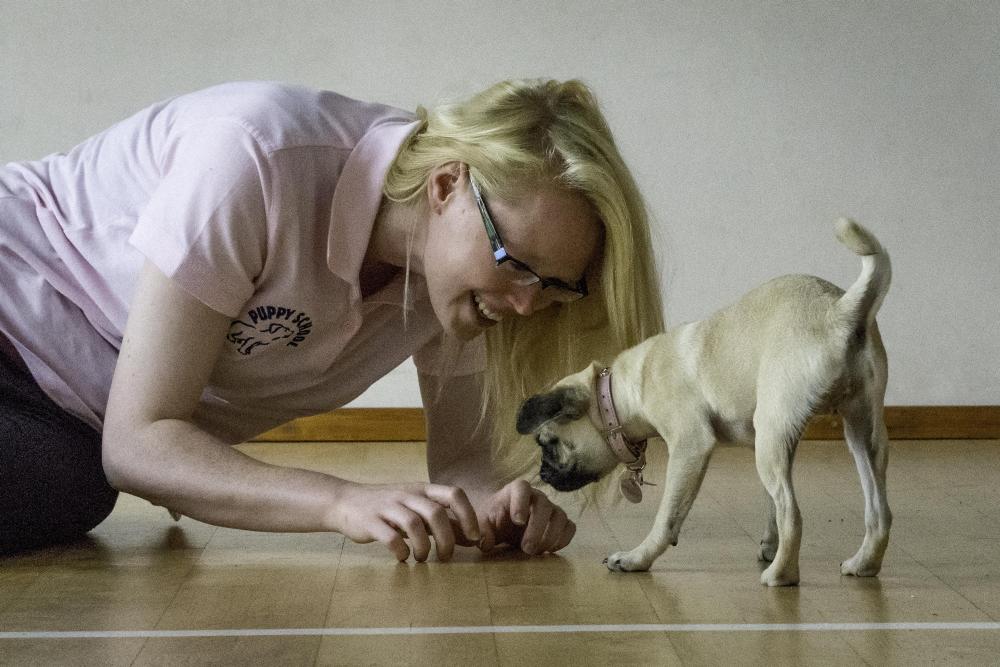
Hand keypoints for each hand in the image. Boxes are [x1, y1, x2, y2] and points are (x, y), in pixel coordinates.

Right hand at [330, 482, 479, 561]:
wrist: (346, 502)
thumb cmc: (389, 508)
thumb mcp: (417, 509)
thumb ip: (442, 521)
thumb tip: (473, 537)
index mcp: (423, 490)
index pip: (454, 494)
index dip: (468, 515)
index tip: (474, 538)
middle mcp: (407, 495)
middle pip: (436, 513)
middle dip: (446, 539)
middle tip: (446, 557)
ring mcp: (388, 507)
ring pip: (414, 524)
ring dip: (424, 547)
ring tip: (422, 558)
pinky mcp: (370, 522)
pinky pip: (390, 538)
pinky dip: (401, 551)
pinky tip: (403, 558)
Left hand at [477, 479, 575, 554]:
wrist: (505, 525)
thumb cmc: (494, 521)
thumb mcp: (483, 524)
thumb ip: (482, 531)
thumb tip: (486, 542)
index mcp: (515, 491)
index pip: (522, 487)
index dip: (521, 502)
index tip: (517, 522)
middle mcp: (536, 496)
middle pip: (543, 504)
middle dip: (536, 528)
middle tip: (527, 548)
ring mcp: (551, 508)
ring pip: (560, 516)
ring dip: (550, 536)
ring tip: (536, 552)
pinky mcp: (560, 522)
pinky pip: (570, 527)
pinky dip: (563, 540)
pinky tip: (548, 551)